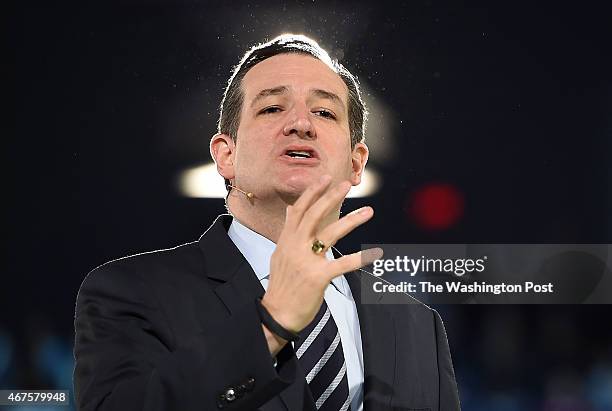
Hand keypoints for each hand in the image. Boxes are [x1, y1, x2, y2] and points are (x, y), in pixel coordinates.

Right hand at [261, 175, 381, 354]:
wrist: (276, 314)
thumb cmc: (281, 285)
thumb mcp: (279, 254)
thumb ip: (288, 232)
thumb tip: (290, 210)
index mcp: (286, 240)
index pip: (300, 210)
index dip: (312, 192)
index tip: (325, 178)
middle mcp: (294, 247)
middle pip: (314, 216)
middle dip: (331, 197)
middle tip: (346, 184)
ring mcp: (305, 261)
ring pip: (330, 234)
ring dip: (351, 221)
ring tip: (368, 211)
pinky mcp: (317, 277)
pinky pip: (342, 264)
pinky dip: (360, 258)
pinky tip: (374, 253)